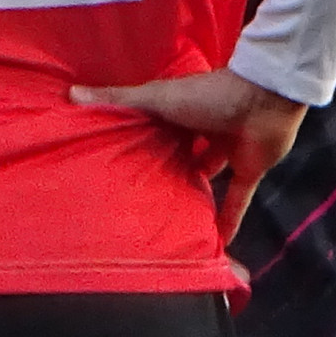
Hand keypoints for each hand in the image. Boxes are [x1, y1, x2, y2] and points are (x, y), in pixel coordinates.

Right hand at [71, 65, 305, 243]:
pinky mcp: (249, 169)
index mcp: (180, 112)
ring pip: (208, 177)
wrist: (264, 98)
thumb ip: (119, 100)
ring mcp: (228, 150)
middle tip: (141, 201)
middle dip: (167, 174)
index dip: (140, 146)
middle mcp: (203, 132)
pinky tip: (217, 242)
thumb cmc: (208, 95)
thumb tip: (71, 94)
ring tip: (171, 223)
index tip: (118, 167)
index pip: (156, 131)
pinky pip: (237, 198)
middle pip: (181, 156)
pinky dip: (229, 218)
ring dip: (195, 196)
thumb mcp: (157, 98)